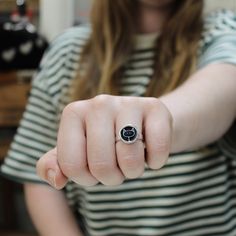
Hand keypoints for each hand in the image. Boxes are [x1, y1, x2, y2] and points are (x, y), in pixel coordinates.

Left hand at [37, 95, 172, 187]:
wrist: (138, 123)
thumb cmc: (104, 141)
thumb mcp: (76, 151)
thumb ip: (55, 165)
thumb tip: (57, 180)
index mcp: (73, 113)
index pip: (72, 165)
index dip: (86, 178)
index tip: (94, 170)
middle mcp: (99, 103)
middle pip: (101, 164)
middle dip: (111, 177)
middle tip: (117, 167)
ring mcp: (128, 103)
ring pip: (130, 158)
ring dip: (134, 170)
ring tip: (132, 157)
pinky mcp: (155, 107)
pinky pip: (158, 149)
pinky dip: (156, 161)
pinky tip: (150, 150)